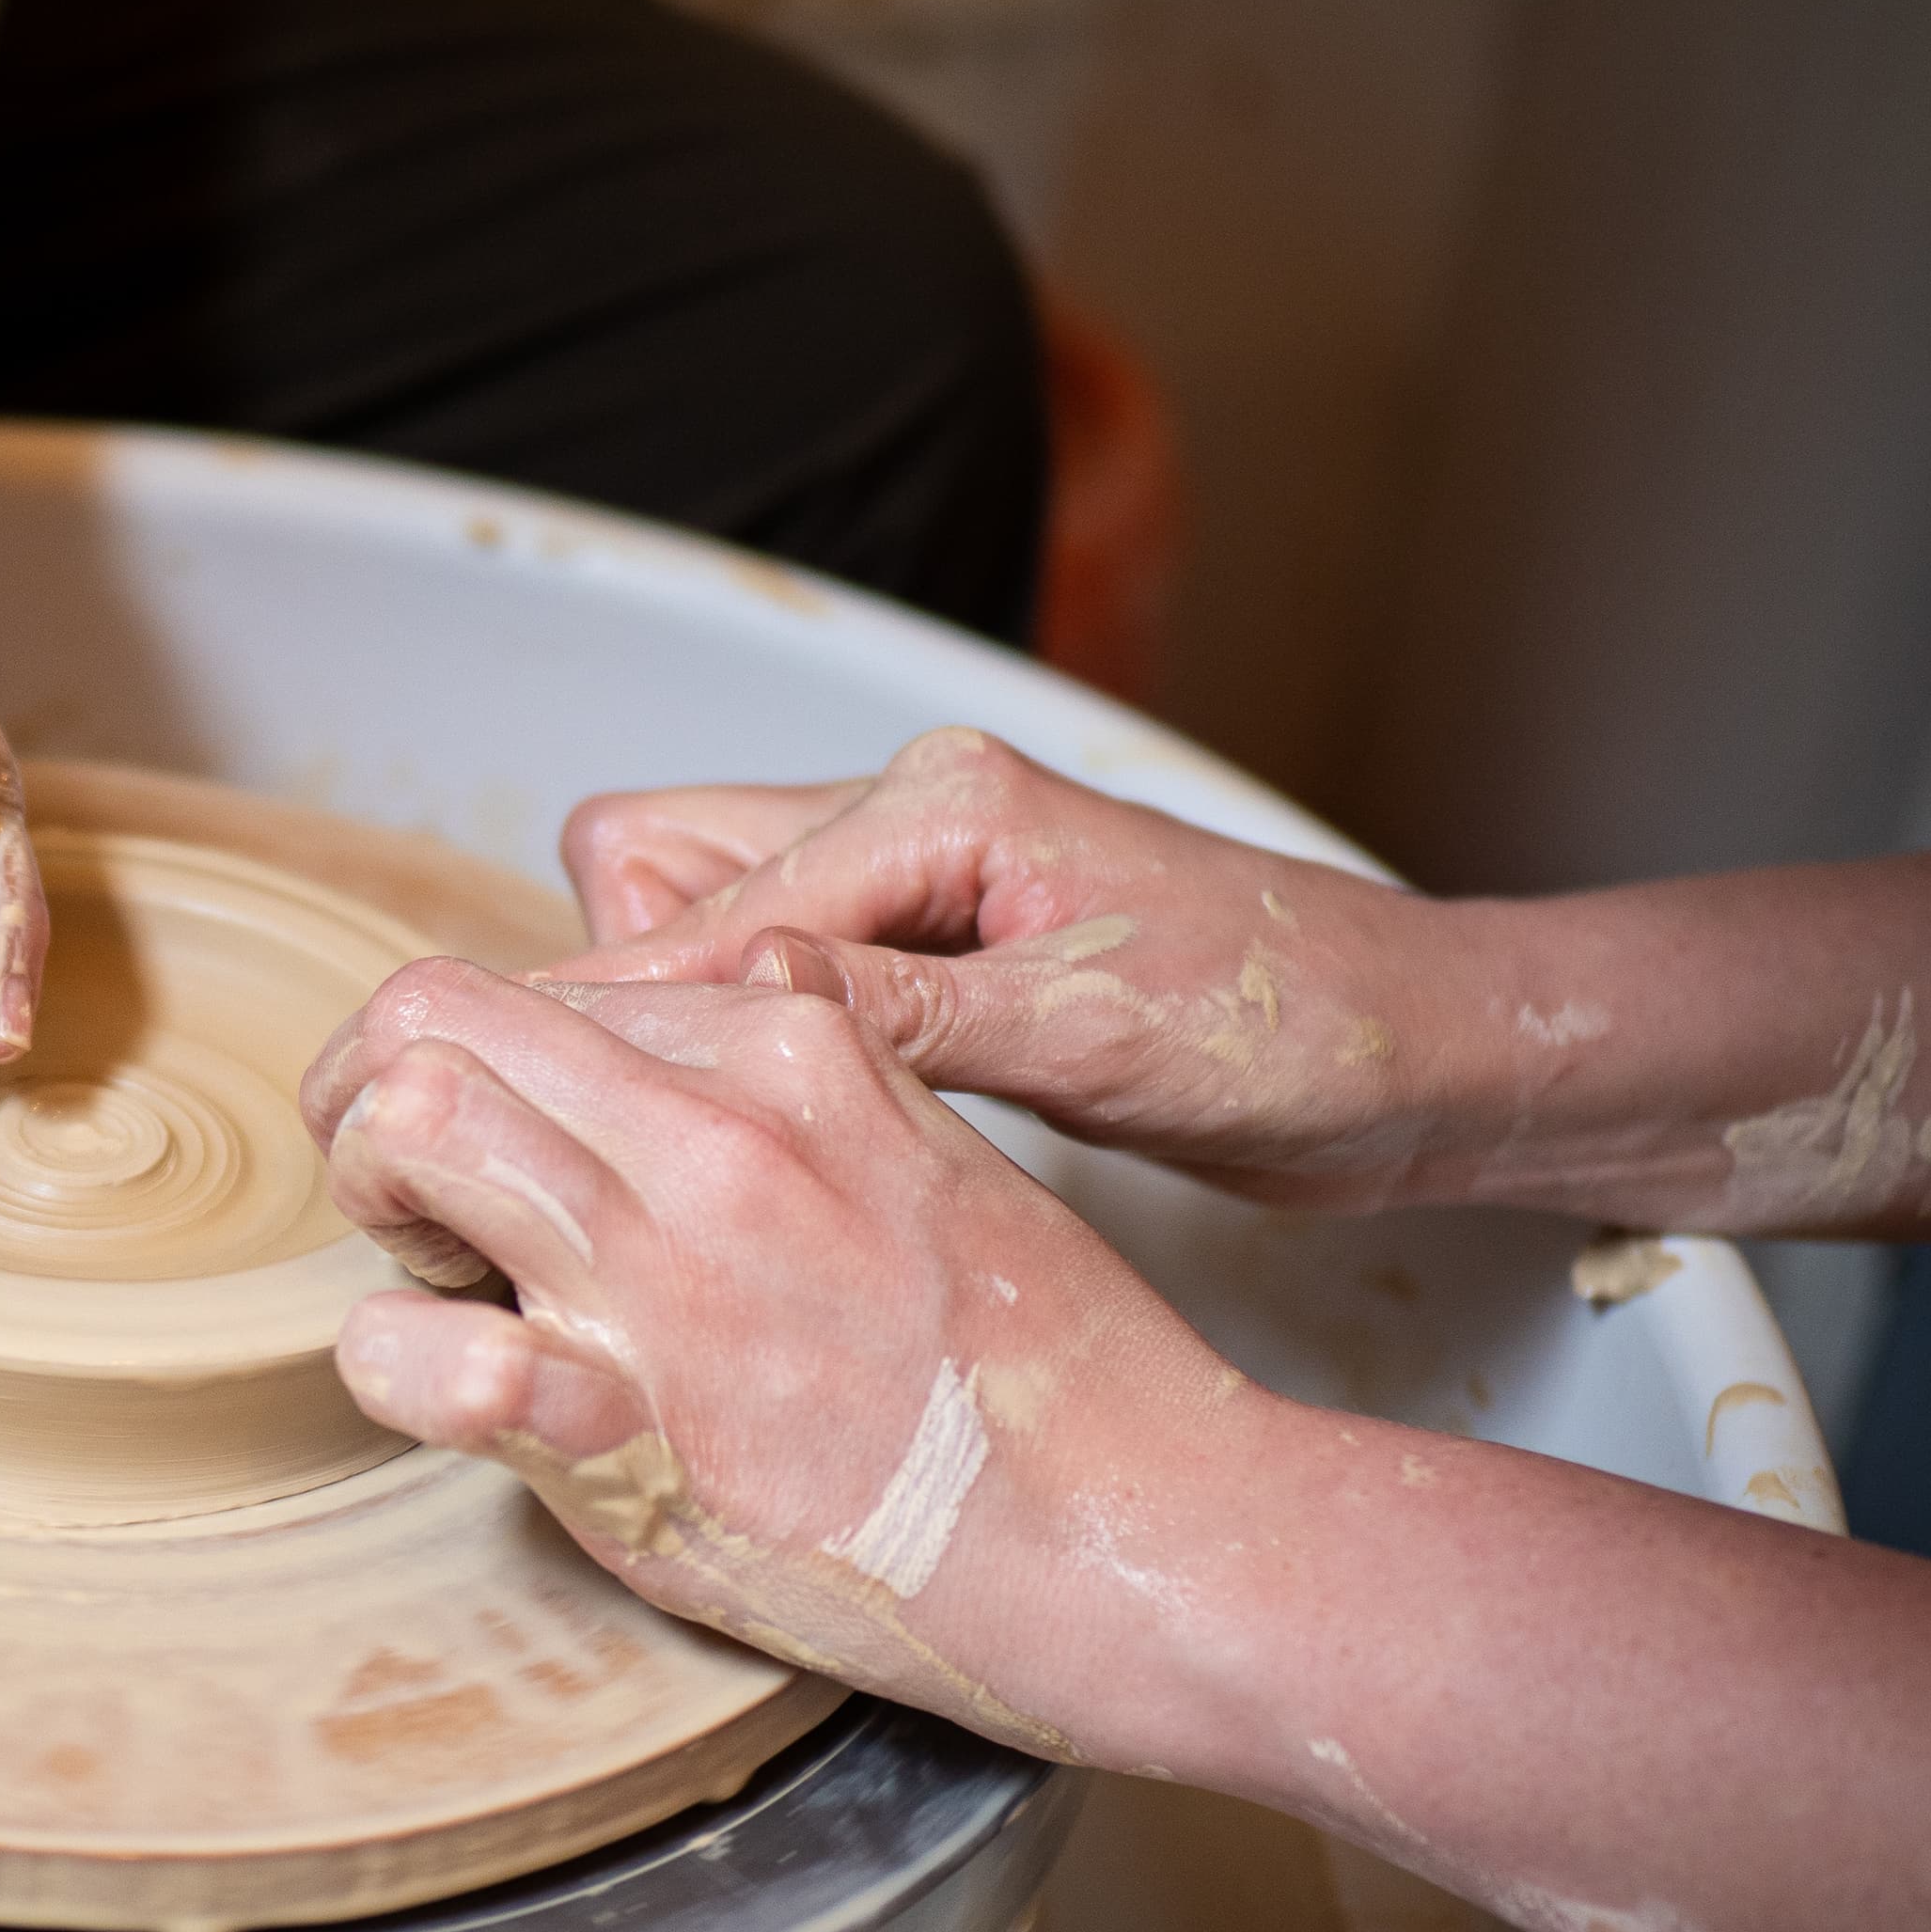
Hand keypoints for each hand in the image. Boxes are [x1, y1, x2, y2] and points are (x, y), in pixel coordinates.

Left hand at [298, 957, 1264, 1766]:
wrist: (1143, 1532)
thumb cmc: (1045, 1369)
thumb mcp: (939, 1153)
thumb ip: (820, 1068)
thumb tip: (750, 988)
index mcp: (788, 1053)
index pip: (536, 987)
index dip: (480, 1067)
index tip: (506, 1157)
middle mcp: (715, 1135)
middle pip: (429, 1015)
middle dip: (371, 1101)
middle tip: (409, 1205)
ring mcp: (669, 1276)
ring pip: (406, 1124)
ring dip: (375, 1202)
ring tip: (438, 1283)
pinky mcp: (633, 1430)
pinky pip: (428, 1356)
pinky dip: (394, 1366)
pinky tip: (452, 1390)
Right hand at [558, 728, 1466, 1209]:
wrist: (1415, 1056)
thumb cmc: (1294, 1030)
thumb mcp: (1095, 1035)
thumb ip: (908, 1011)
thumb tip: (745, 986)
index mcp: (943, 804)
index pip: (707, 893)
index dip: (620, 1001)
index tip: (516, 1086)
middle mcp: (912, 815)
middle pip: (663, 859)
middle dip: (629, 973)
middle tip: (647, 1107)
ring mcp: (917, 881)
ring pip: (707, 913)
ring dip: (683, 1008)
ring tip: (692, 1127)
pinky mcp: (933, 952)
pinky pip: (777, 969)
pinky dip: (742, 1033)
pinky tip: (757, 1122)